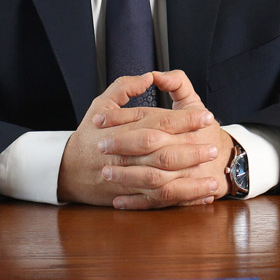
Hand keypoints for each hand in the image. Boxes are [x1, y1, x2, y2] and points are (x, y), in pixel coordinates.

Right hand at [57, 70, 228, 208]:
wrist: (65, 170)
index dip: (185, 119)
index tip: (206, 115)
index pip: (159, 122)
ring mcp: (127, 179)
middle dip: (192, 150)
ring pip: (163, 181)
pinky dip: (181, 201)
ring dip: (191, 181)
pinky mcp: (130, 197)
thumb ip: (123, 88)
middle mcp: (126, 155)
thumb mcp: (101, 104)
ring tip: (214, 178)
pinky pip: (159, 202)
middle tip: (214, 147)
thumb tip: (149, 77)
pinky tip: (202, 198)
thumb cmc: (87, 135)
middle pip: (163, 153)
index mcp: (122, 130)